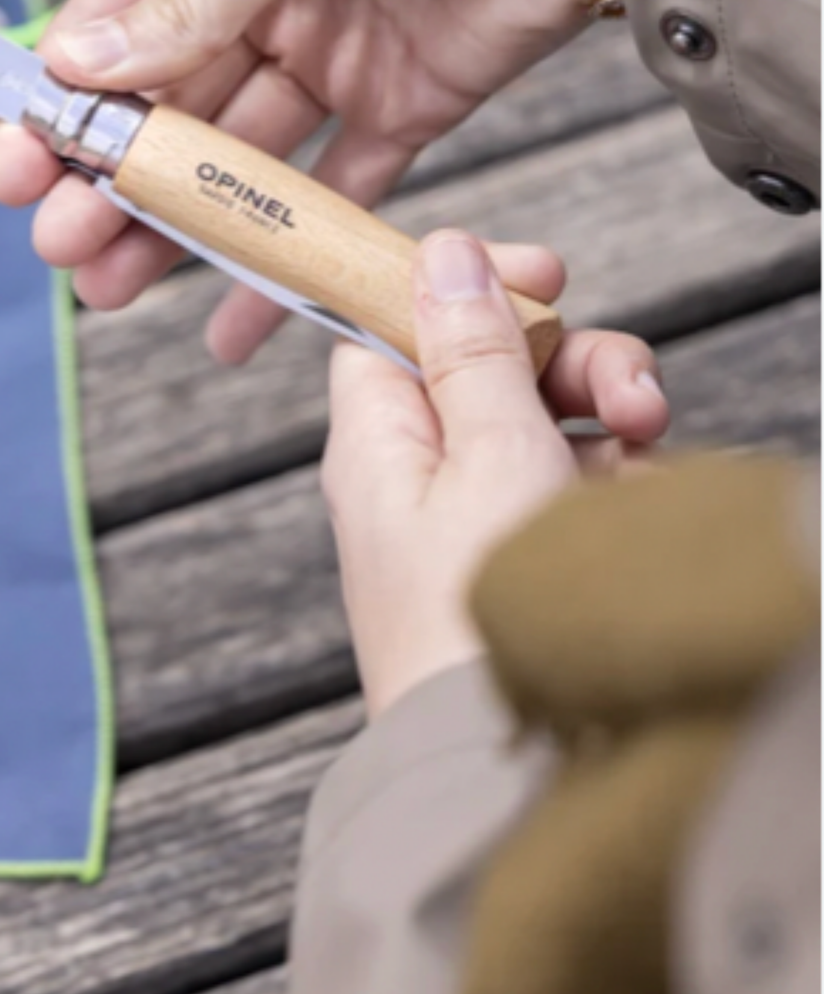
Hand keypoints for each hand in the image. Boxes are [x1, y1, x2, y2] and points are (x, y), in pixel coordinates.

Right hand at [0, 0, 643, 360]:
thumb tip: (83, 64)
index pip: (117, 17)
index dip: (63, 98)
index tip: (17, 167)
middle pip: (168, 102)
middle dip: (111, 179)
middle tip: (64, 246)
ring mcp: (331, 51)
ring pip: (236, 158)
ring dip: (180, 224)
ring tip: (118, 286)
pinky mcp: (400, 104)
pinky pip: (332, 189)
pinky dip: (290, 252)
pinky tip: (237, 312)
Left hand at [324, 233, 667, 716]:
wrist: (509, 774)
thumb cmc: (484, 619)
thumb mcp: (490, 453)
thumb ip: (475, 350)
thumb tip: (442, 253)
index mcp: (377, 437)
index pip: (396, 322)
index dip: (466, 287)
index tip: (544, 272)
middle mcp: (417, 474)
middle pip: (490, 369)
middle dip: (574, 364)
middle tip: (630, 392)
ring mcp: (475, 519)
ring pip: (547, 427)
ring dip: (610, 426)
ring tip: (648, 454)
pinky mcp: (525, 561)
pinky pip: (576, 492)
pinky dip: (617, 489)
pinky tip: (645, 508)